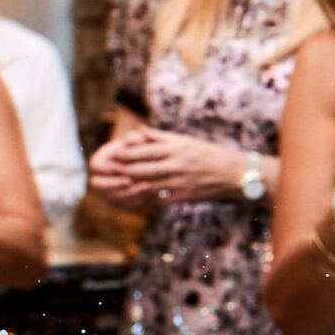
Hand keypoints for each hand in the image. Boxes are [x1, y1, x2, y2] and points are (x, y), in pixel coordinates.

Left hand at [92, 123, 253, 205]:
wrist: (232, 173)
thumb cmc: (205, 154)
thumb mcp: (183, 140)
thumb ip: (158, 138)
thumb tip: (136, 134)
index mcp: (173, 148)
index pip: (141, 151)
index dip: (122, 155)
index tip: (109, 157)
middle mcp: (173, 164)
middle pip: (139, 169)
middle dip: (118, 173)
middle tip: (101, 175)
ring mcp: (177, 182)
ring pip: (144, 186)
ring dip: (125, 188)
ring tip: (108, 188)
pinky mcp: (180, 197)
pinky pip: (156, 200)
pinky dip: (140, 200)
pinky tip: (128, 200)